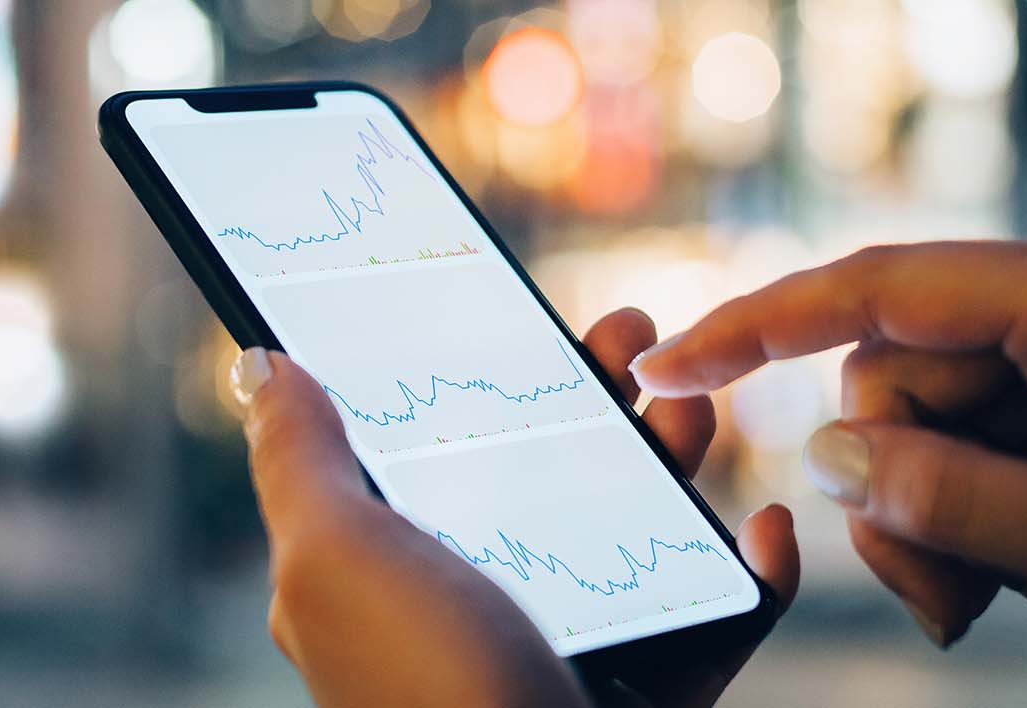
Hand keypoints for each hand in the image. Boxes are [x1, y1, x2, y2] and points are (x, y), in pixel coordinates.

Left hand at [232, 308, 799, 707]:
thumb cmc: (425, 691)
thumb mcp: (335, 561)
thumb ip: (300, 462)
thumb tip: (262, 365)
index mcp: (385, 572)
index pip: (426, 446)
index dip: (469, 367)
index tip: (518, 305)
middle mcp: (471, 605)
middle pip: (542, 470)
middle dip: (592, 392)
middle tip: (632, 333)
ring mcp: (565, 648)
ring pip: (634, 528)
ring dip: (673, 455)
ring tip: (698, 406)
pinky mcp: (648, 692)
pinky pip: (715, 619)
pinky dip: (751, 573)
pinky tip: (764, 529)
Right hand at [630, 224, 1026, 659]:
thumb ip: (955, 503)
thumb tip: (833, 459)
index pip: (878, 291)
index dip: (758, 329)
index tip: (671, 364)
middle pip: (903, 375)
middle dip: (898, 491)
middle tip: (943, 601)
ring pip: (937, 419)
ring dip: (942, 520)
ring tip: (999, 601)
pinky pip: (989, 439)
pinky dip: (985, 515)